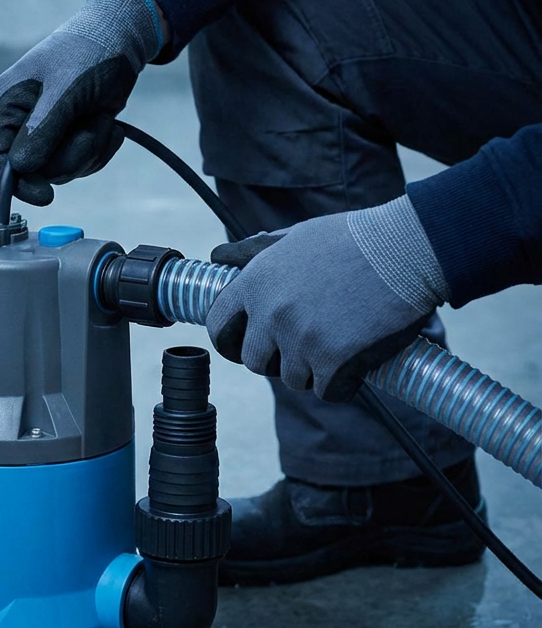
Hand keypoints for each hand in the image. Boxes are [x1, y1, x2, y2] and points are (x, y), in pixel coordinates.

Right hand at [0, 0, 163, 205]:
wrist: (124, 38)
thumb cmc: (88, 51)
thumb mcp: (66, 89)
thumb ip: (42, 129)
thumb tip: (21, 167)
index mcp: (6, 104)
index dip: (16, 181)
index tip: (45, 195)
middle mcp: (22, 121)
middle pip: (34, 170)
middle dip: (69, 155)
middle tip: (90, 126)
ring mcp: (47, 131)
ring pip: (62, 170)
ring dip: (89, 149)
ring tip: (99, 117)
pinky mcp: (71, 137)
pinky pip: (82, 164)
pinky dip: (100, 148)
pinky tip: (108, 122)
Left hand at [205, 196, 450, 401]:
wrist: (408, 248)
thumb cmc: (356, 238)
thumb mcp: (297, 236)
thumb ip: (258, 252)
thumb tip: (221, 255)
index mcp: (256, 282)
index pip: (218, 325)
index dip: (230, 340)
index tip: (244, 345)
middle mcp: (271, 313)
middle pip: (254, 361)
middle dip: (275, 360)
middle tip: (302, 350)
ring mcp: (300, 339)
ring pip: (293, 379)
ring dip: (313, 371)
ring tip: (338, 347)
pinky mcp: (332, 361)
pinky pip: (326, 391)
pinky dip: (341, 384)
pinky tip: (355, 366)